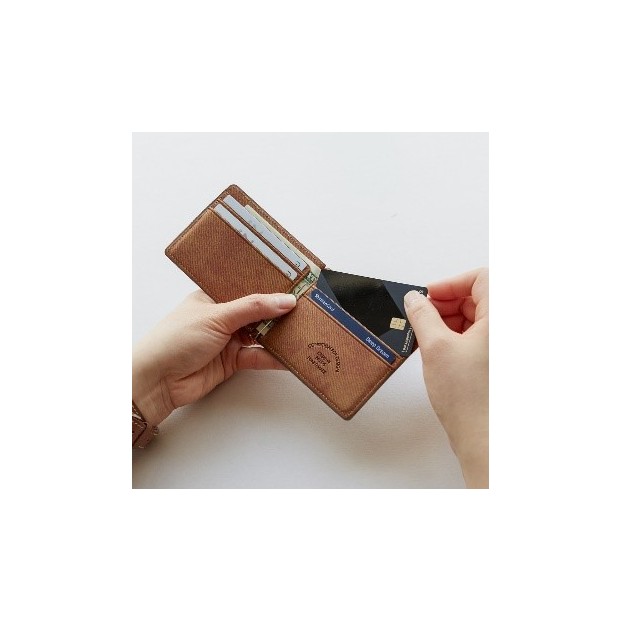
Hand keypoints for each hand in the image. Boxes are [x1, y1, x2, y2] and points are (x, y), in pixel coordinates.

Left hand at [132, 291, 296, 425]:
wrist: (157, 381)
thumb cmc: (175, 340)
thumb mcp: (217, 316)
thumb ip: (253, 308)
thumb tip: (284, 300)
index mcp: (213, 297)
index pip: (246, 287)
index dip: (269, 287)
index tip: (294, 286)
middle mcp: (222, 316)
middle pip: (257, 312)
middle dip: (278, 312)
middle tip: (306, 309)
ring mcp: (227, 340)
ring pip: (260, 335)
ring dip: (278, 335)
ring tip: (303, 330)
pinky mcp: (232, 362)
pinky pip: (258, 357)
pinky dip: (273, 358)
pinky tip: (289, 355)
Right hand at [404, 268, 488, 487]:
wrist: (486, 439)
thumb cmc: (471, 400)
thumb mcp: (436, 348)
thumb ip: (422, 316)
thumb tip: (414, 299)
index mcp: (503, 317)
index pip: (481, 278)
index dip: (450, 283)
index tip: (427, 296)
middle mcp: (509, 329)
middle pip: (479, 297)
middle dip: (447, 304)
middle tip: (422, 316)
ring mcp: (505, 347)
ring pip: (478, 317)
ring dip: (451, 321)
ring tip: (427, 337)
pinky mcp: (499, 361)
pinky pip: (480, 336)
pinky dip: (458, 336)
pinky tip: (439, 349)